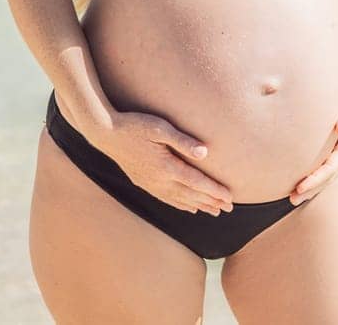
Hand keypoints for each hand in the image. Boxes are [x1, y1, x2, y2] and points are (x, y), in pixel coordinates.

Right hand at [98, 109, 234, 215]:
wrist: (106, 134)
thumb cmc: (136, 125)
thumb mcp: (161, 128)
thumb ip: (183, 141)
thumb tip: (205, 152)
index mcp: (166, 167)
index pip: (197, 182)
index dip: (215, 191)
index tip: (231, 198)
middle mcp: (159, 180)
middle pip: (191, 195)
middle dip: (212, 202)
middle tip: (230, 209)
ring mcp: (151, 184)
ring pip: (180, 200)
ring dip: (199, 206)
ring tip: (214, 212)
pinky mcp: (144, 183)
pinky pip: (166, 199)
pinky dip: (181, 206)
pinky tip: (190, 208)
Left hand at [289, 80, 337, 205]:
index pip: (329, 169)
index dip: (314, 180)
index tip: (299, 189)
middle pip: (328, 177)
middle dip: (311, 189)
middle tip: (291, 200)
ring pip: (328, 175)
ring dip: (312, 186)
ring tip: (295, 196)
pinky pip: (328, 167)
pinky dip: (317, 176)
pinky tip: (305, 179)